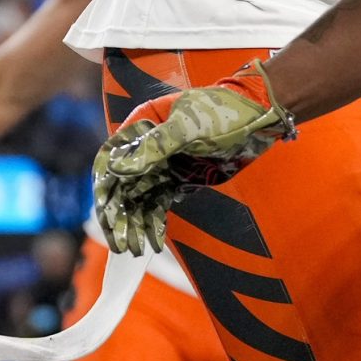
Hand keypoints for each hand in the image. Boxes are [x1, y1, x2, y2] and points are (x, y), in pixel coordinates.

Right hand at [92, 62, 294, 254]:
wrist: (256, 119)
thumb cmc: (222, 111)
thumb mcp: (189, 125)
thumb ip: (156, 145)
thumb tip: (120, 167)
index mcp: (141, 124)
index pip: (111, 156)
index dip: (105, 184)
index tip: (105, 210)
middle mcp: (145, 146)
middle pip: (121, 184)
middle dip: (118, 213)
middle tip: (119, 242)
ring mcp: (161, 165)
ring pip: (138, 199)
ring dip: (134, 224)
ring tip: (133, 249)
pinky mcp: (176, 181)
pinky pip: (157, 205)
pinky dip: (153, 224)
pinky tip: (152, 243)